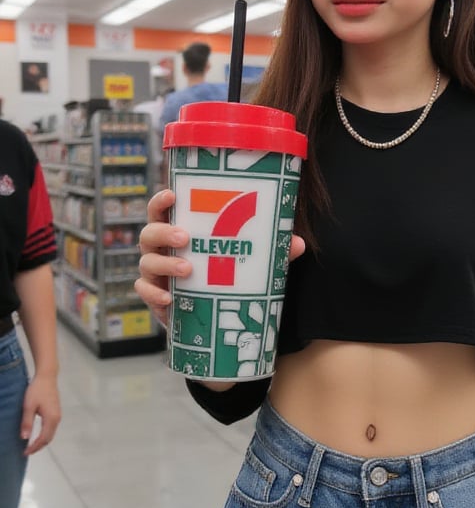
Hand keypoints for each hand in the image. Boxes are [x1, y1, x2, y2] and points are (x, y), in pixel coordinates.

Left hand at [21, 373, 60, 454]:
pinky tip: (37, 434)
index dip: (34, 447)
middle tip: (27, 451)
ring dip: (42, 441)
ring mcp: (58, 415)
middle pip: (49, 438)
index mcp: (51, 419)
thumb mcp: (28, 406)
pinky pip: (51, 428)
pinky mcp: (56, 412)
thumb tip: (25, 438)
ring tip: (31, 445)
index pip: (43, 438)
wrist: (47, 376)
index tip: (25, 453)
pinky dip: (45, 435)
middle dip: (38, 447)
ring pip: (51, 433)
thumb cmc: (37, 390)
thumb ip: (27, 422)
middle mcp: (57, 419)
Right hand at [136, 189, 305, 327]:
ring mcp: (155, 272)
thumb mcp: (246, 259)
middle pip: (149, 233)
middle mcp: (162, 248)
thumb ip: (269, 250)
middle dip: (163, 232)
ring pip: (146, 262)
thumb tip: (297, 243)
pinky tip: (170, 299)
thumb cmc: (223, 271)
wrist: (212, 312)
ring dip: (164, 265)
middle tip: (185, 238)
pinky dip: (154, 295)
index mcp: (180, 229)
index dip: (161, 200)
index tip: (173, 195)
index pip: (162, 209)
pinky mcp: (155, 296)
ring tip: (187, 271)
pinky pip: (145, 292)